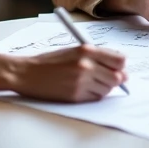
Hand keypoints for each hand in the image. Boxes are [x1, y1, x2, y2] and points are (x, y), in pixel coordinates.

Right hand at [9, 45, 127, 102]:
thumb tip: (120, 67)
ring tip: (91, 81)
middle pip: (117, 77)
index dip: (122, 65)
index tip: (120, 67)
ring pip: (107, 89)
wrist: (26, 73)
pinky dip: (94, 95)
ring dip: (104, 87)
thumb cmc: (49, 61)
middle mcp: (86, 66)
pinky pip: (96, 98)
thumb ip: (96, 56)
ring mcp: (81, 82)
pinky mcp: (75, 96)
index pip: (120, 60)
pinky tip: (84, 88)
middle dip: (116, 78)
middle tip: (108, 77)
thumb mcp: (74, 50)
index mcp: (86, 50)